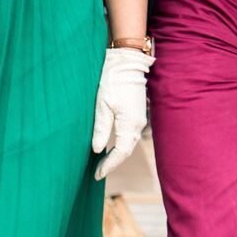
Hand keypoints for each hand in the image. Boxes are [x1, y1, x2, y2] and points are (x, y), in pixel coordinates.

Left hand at [92, 45, 151, 179]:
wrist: (126, 61)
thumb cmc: (112, 80)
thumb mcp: (102, 104)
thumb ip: (101, 128)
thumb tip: (98, 150)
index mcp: (130, 124)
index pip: (121, 153)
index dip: (109, 165)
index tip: (97, 175)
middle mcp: (138, 123)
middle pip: (126, 150)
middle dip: (113, 163)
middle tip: (98, 173)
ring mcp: (139, 117)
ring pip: (129, 143)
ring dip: (117, 154)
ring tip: (103, 163)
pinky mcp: (136, 111)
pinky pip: (130, 134)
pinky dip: (121, 144)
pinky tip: (112, 145)